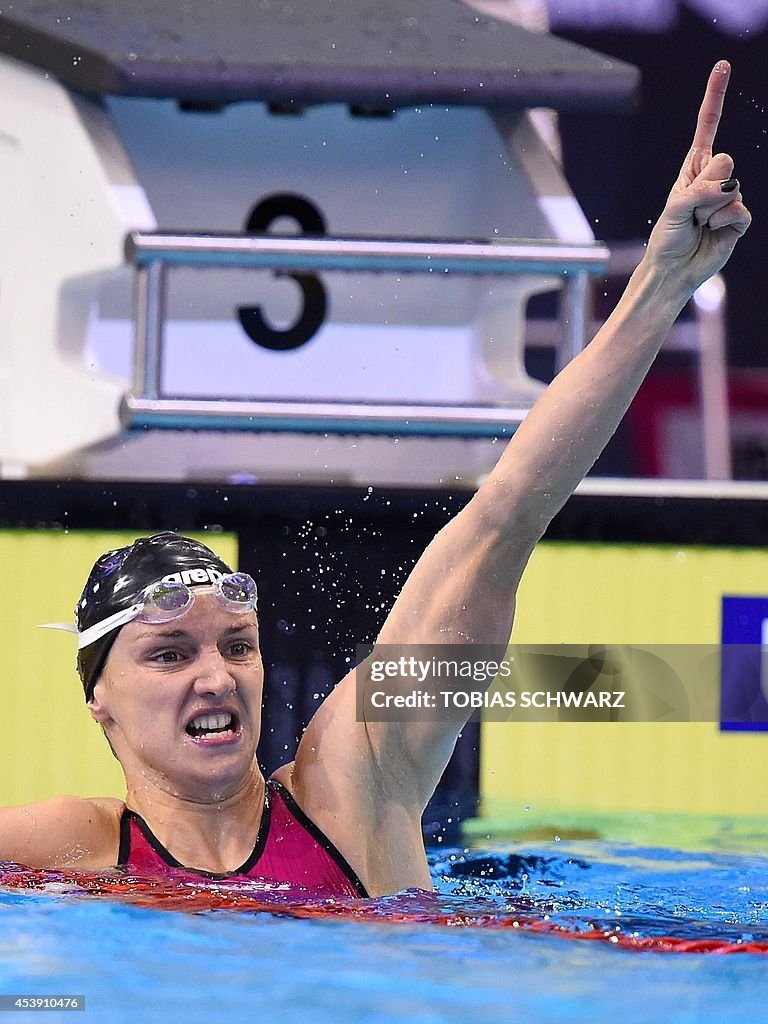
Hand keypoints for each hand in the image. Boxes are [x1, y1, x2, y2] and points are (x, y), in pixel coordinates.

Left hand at [646, 60, 750, 289]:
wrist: (674, 270)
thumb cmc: (668, 239)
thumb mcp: (675, 209)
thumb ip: (699, 191)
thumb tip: (729, 185)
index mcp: (693, 168)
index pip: (707, 127)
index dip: (715, 97)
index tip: (723, 66)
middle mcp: (713, 178)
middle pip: (724, 159)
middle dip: (705, 187)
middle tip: (692, 210)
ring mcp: (729, 196)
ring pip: (732, 187)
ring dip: (710, 210)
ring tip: (699, 224)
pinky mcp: (740, 218)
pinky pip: (740, 209)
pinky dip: (724, 222)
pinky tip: (713, 232)